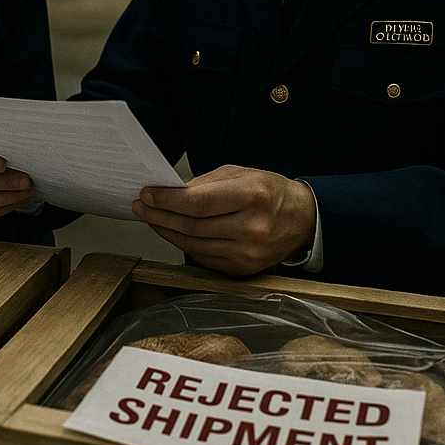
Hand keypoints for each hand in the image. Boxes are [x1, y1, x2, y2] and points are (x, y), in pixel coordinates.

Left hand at [132, 164, 315, 276]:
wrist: (302, 220)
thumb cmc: (269, 191)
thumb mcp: (239, 174)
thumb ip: (203, 183)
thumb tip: (168, 191)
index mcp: (252, 196)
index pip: (197, 203)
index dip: (167, 200)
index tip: (148, 194)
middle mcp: (252, 228)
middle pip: (191, 226)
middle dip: (159, 215)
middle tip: (142, 206)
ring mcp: (248, 253)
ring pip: (193, 245)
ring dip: (166, 231)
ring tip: (151, 218)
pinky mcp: (244, 270)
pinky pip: (203, 257)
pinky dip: (184, 244)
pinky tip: (173, 232)